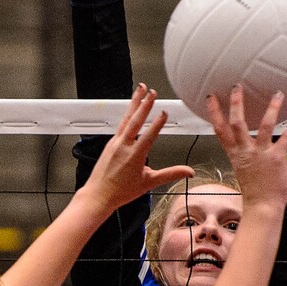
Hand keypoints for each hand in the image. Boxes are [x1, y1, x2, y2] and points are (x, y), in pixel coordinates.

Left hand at [83, 84, 193, 212]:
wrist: (98, 195)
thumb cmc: (120, 191)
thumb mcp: (149, 183)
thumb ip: (170, 174)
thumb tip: (188, 172)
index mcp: (134, 156)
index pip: (148, 135)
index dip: (157, 123)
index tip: (164, 112)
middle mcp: (123, 146)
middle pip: (135, 120)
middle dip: (144, 104)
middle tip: (151, 91)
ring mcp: (114, 143)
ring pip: (126, 119)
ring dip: (134, 103)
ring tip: (140, 90)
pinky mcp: (109, 144)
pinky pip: (120, 125)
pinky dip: (127, 115)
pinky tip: (131, 109)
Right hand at [206, 85, 286, 209]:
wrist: (262, 206)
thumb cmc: (253, 191)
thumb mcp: (240, 168)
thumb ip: (242, 153)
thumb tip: (244, 143)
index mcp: (234, 153)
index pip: (219, 129)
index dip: (214, 113)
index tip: (211, 99)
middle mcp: (245, 151)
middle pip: (237, 122)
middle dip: (236, 103)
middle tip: (237, 87)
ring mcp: (261, 153)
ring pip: (264, 125)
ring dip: (272, 108)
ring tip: (277, 95)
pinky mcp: (277, 157)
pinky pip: (286, 138)